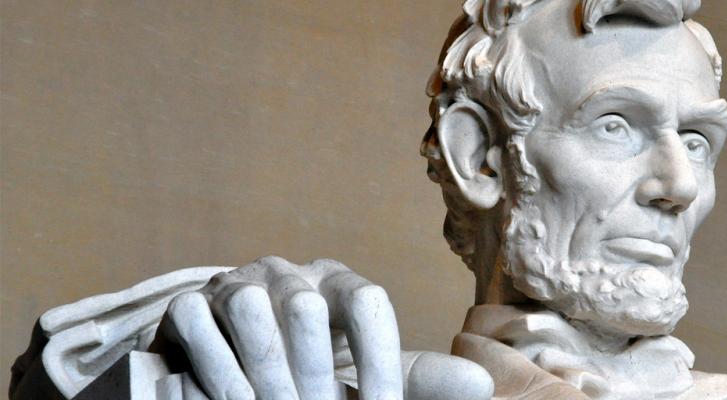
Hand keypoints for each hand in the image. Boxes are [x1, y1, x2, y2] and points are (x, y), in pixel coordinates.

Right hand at [157, 256, 493, 399]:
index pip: (367, 301)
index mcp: (338, 283)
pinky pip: (196, 321)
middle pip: (305, 305)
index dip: (378, 360)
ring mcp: (235, 284)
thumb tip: (483, 385)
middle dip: (313, 373)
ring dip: (266, 371)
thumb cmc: (314, 366)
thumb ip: (419, 380)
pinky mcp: (187, 303)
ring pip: (249, 306)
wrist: (237, 353)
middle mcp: (289, 274)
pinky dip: (216, 367)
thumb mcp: (366, 373)